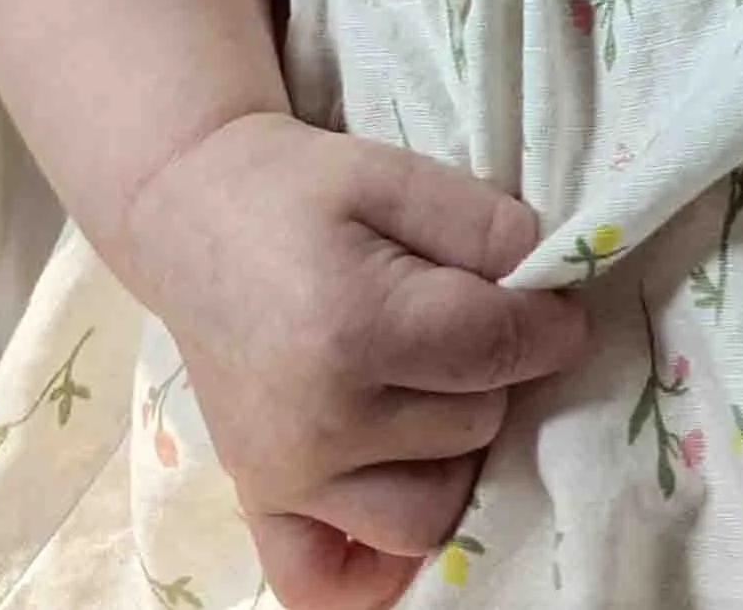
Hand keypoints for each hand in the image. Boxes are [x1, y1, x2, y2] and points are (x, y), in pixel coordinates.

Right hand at [123, 113, 588, 609]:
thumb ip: (484, 224)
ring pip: (432, 510)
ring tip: (426, 389)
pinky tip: (393, 486)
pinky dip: (375, 561)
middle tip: (460, 321)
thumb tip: (553, 282)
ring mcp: (286, 477)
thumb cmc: (296, 188)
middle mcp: (321, 422)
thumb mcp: (394, 173)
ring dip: (451, 454)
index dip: (548, 321)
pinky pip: (333, 582)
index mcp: (356, 326)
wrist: (189, 215)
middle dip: (491, 372)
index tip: (553, 302)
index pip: (500, 349)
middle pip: (477, 425)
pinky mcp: (259, 504)